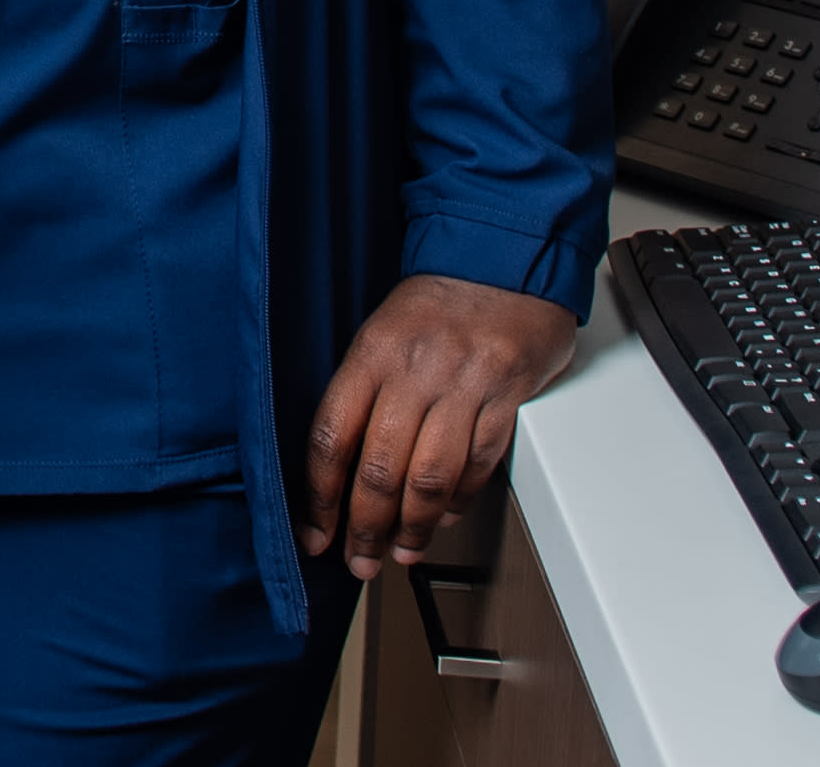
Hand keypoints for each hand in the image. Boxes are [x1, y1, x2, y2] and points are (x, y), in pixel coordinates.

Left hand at [297, 271, 578, 577]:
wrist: (504, 260)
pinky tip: (442, 517)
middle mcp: (415, 372)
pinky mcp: (505, 400)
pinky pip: (476, 464)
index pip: (332, 437)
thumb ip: (364, 392)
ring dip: (412, 527)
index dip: (320, 495)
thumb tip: (341, 465)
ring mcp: (463, 387)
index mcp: (373, 353)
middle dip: (365, 526)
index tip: (313, 531)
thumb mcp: (382, 332)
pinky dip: (457, 500)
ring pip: (429, 477)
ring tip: (401, 553)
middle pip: (379, 468)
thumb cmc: (438, 301)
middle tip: (359, 559)